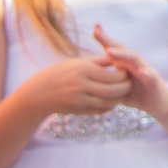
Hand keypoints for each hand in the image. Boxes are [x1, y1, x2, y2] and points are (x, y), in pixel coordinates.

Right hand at [16, 53, 133, 116]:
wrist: (39, 93)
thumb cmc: (60, 73)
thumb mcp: (77, 62)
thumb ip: (99, 61)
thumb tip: (118, 57)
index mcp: (83, 69)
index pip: (112, 74)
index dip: (123, 74)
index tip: (126, 70)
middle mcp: (82, 85)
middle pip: (114, 90)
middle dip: (125, 87)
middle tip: (129, 82)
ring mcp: (80, 100)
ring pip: (109, 102)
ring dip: (119, 98)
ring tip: (122, 91)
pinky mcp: (79, 110)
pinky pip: (101, 110)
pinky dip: (110, 106)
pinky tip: (112, 100)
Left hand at [92, 24, 167, 122]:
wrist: (158, 105)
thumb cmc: (136, 95)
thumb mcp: (117, 87)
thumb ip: (105, 81)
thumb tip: (85, 80)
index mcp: (125, 65)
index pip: (114, 49)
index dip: (104, 39)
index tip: (94, 28)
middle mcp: (135, 64)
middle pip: (122, 49)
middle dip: (109, 40)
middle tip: (96, 32)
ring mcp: (146, 71)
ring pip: (135, 59)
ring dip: (123, 54)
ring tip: (109, 51)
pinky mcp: (155, 82)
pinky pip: (151, 76)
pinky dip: (146, 73)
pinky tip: (140, 71)